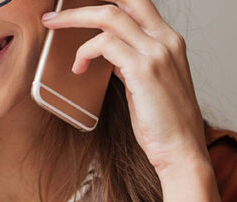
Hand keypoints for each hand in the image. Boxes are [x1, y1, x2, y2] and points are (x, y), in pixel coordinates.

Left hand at [42, 0, 207, 175]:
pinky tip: (77, 68)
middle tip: (58, 10)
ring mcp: (156, 52)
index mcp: (169, 40)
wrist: (182, 151)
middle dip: (86, 1)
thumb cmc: (164, 126)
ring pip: (108, 15)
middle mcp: (165, 40)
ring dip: (74, 18)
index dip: (110, 0)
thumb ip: (134, 64)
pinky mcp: (143, 70)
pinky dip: (84, 52)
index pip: (137, 3)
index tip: (82, 5)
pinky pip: (104, 44)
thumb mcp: (150, 85)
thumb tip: (111, 57)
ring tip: (53, 27)